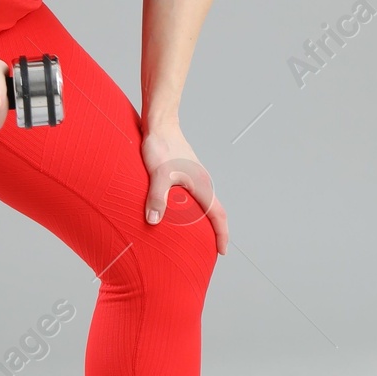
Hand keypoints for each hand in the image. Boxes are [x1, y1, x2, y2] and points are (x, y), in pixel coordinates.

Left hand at [140, 124, 228, 254]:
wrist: (159, 124)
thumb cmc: (162, 146)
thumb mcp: (158, 174)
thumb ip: (157, 197)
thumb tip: (154, 221)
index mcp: (202, 185)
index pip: (218, 215)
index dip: (222, 234)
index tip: (222, 251)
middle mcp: (202, 182)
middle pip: (214, 211)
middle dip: (215, 232)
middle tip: (210, 250)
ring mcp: (194, 177)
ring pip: (204, 203)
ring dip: (203, 220)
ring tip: (195, 236)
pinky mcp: (184, 173)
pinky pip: (193, 196)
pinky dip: (191, 209)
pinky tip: (177, 213)